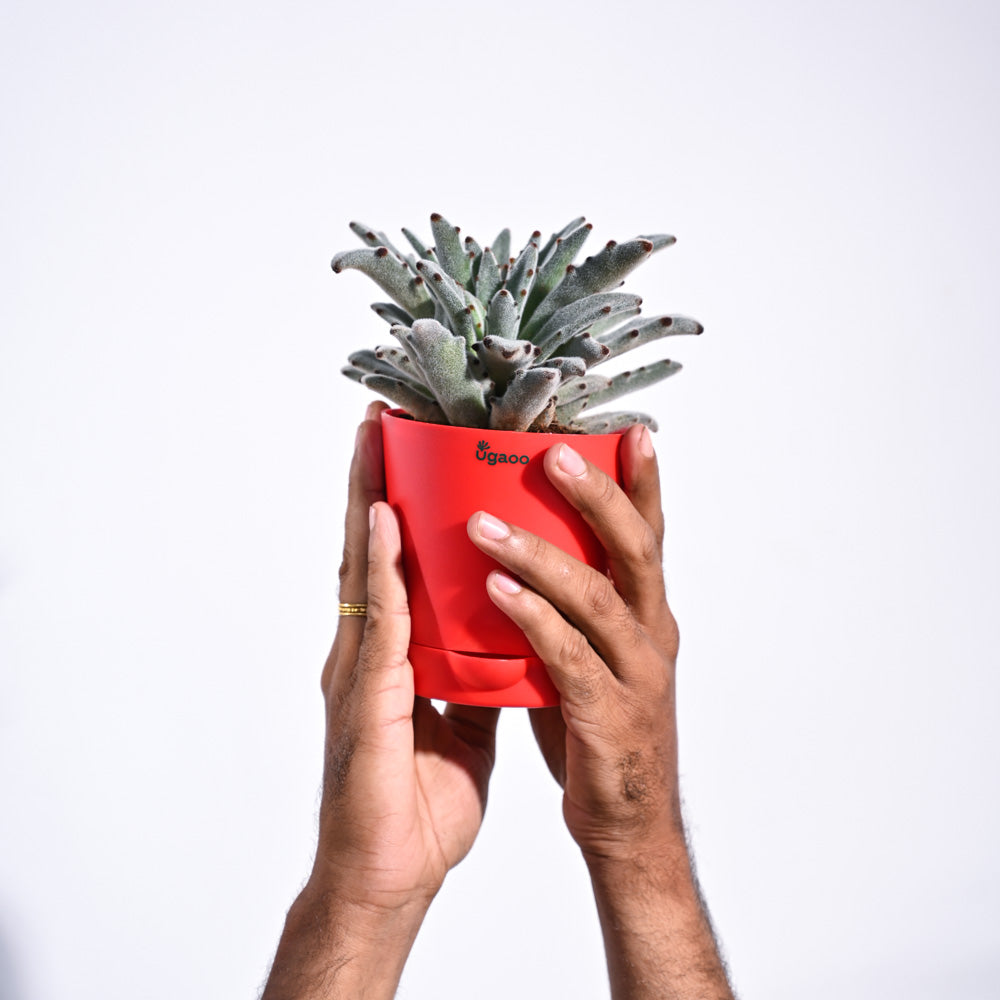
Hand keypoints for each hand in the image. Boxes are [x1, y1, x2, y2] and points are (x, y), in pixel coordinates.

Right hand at [263, 402, 499, 999]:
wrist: (389, 875)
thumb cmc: (416, 805)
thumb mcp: (459, 726)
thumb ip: (471, 681)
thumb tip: (502, 648)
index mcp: (391, 657)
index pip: (393, 568)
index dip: (397, 509)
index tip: (406, 453)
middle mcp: (368, 651)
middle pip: (370, 553)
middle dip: (375, 483)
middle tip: (382, 419)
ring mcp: (360, 670)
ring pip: (365, 570)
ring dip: (368, 501)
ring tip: (374, 440)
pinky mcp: (366, 697)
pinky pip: (379, 621)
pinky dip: (381, 567)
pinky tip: (384, 520)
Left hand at [467, 424, 680, 863]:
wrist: (628, 825)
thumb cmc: (600, 732)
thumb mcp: (594, 657)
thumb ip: (572, 610)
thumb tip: (524, 558)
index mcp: (649, 615)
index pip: (648, 536)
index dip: (643, 483)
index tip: (631, 430)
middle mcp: (653, 634)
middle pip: (634, 549)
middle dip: (596, 495)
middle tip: (554, 451)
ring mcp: (637, 675)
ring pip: (595, 597)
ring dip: (540, 554)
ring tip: (487, 523)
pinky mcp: (609, 716)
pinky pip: (569, 658)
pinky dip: (533, 620)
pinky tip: (497, 592)